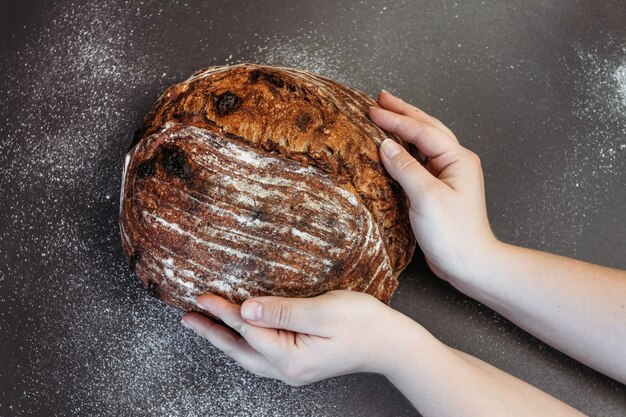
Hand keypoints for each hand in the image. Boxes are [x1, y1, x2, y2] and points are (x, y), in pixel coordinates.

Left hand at [180, 290, 414, 385]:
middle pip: (240, 350)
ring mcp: (294, 369)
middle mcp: (288, 369)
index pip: (247, 329)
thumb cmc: (363, 324)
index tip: (201, 296)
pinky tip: (241, 334)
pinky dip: (244, 342)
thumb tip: (246, 308)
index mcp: (290, 357)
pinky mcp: (300, 362)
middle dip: (212, 333)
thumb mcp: (323, 312)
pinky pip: (262, 354)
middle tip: (187, 318)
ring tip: (204, 326)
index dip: (222, 311)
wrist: (392, 344)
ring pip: (249, 355)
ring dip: (225, 340)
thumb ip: (282, 311)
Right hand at [369, 90, 497, 288]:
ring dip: (405, 127)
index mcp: (457, 159)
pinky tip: (394, 147)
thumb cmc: (453, 233)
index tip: (372, 110)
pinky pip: (420, 160)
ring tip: (386, 113)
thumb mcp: (426, 197)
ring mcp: (449, 175)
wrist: (469, 263)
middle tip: (380, 98)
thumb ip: (405, 168)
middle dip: (403, 112)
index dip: (396, 119)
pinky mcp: (439, 189)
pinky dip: (405, 149)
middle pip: (426, 128)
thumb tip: (385, 145)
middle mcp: (456, 162)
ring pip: (424, 142)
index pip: (422, 131)